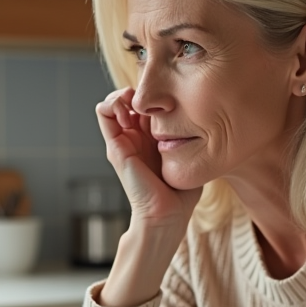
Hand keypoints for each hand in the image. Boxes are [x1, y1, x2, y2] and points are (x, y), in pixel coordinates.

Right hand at [95, 88, 201, 231]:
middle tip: (153, 97)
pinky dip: (113, 102)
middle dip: (139, 91)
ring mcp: (123, 141)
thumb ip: (189, 137)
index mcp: (150, 138)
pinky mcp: (116, 146)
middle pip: (128, 99)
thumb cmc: (181, 193)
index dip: (153, 94)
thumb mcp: (189, 156)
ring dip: (123, 94)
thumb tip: (201, 117)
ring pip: (112, 102)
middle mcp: (134, 137)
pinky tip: (131, 109)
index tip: (168, 96)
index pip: (145, 104)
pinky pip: (104, 112)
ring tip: (138, 102)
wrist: (167, 215)